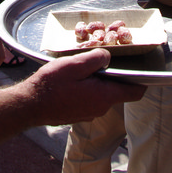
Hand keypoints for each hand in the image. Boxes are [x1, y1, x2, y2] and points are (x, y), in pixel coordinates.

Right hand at [22, 49, 145, 126]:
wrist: (29, 105)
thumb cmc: (51, 84)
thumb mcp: (75, 64)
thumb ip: (96, 59)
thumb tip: (108, 57)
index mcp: (104, 96)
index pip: (135, 92)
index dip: (142, 80)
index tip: (141, 67)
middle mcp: (100, 109)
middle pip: (117, 91)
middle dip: (114, 75)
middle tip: (104, 59)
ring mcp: (88, 114)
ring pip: (102, 95)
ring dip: (99, 82)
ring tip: (85, 67)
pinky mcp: (78, 115)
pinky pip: (90, 100)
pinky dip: (88, 89)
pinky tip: (74, 80)